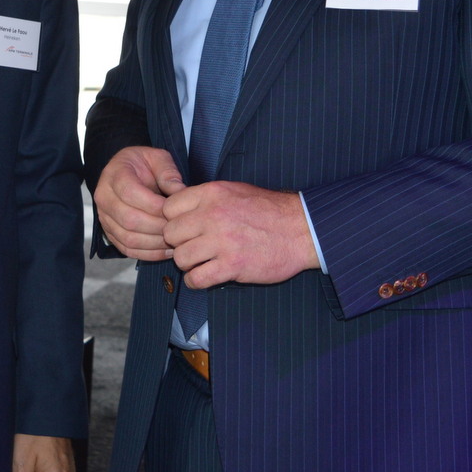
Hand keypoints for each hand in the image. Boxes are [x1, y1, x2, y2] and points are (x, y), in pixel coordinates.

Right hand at [93, 146, 183, 260]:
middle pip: (129, 219)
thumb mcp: (158, 158)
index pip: (130, 193)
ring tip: (175, 241)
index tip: (174, 210)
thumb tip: (180, 193)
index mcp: (115, 175)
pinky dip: (148, 254)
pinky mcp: (110, 232)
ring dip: (155, 243)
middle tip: (178, 228)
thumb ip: (168, 172)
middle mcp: (104, 197)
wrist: (126, 171)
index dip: (154, 205)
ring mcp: (104, 217)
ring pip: (128, 238)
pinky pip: (127, 249)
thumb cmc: (144, 164)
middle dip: (157, 227)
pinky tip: (166, 251)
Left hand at [163, 181, 318, 287]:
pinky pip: (196, 279)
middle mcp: (213, 215)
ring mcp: (222, 241)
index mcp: (212, 193)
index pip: (169, 207)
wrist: (302, 229)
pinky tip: (206, 276)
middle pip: (170, 233)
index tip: (184, 227)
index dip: (173, 219)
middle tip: (192, 246)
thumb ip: (207, 198)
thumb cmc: (269, 210)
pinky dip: (196, 281)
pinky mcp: (232, 266)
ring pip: (180, 257)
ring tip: (200, 262)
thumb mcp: (234, 190)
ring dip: (187, 263)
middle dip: (179, 242)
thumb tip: (181, 208)